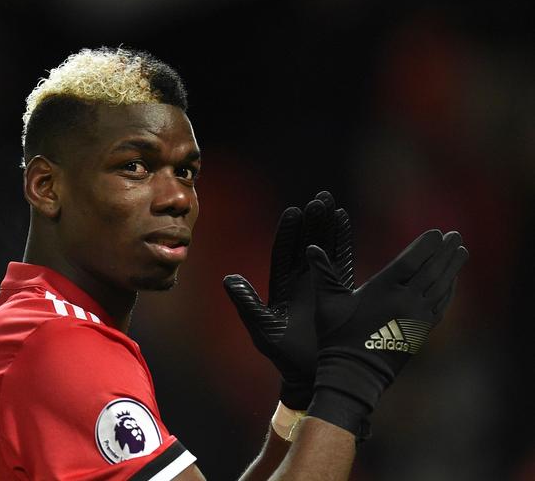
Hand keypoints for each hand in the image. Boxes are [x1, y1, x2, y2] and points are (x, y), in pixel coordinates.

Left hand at [223, 191, 353, 409]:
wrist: (309, 375)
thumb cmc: (283, 356)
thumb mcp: (262, 329)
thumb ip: (247, 304)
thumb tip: (229, 278)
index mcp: (281, 287)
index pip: (283, 253)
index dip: (288, 232)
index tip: (294, 211)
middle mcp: (301, 281)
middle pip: (306, 244)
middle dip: (312, 222)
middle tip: (320, 198)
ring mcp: (320, 285)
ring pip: (324, 249)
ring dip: (328, 227)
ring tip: (333, 204)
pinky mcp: (338, 293)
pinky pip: (341, 264)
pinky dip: (343, 245)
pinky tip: (345, 225)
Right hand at [305, 230, 468, 436]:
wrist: (354, 374)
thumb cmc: (337, 337)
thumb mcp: (327, 302)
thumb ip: (323, 272)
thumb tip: (310, 247)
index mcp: (383, 289)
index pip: (411, 260)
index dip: (425, 245)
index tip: (437, 233)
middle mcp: (405, 301)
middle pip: (432, 270)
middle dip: (445, 252)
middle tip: (456, 236)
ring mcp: (416, 317)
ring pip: (440, 287)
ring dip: (452, 268)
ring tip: (461, 252)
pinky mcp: (420, 332)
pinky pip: (441, 306)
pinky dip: (449, 291)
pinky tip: (452, 282)